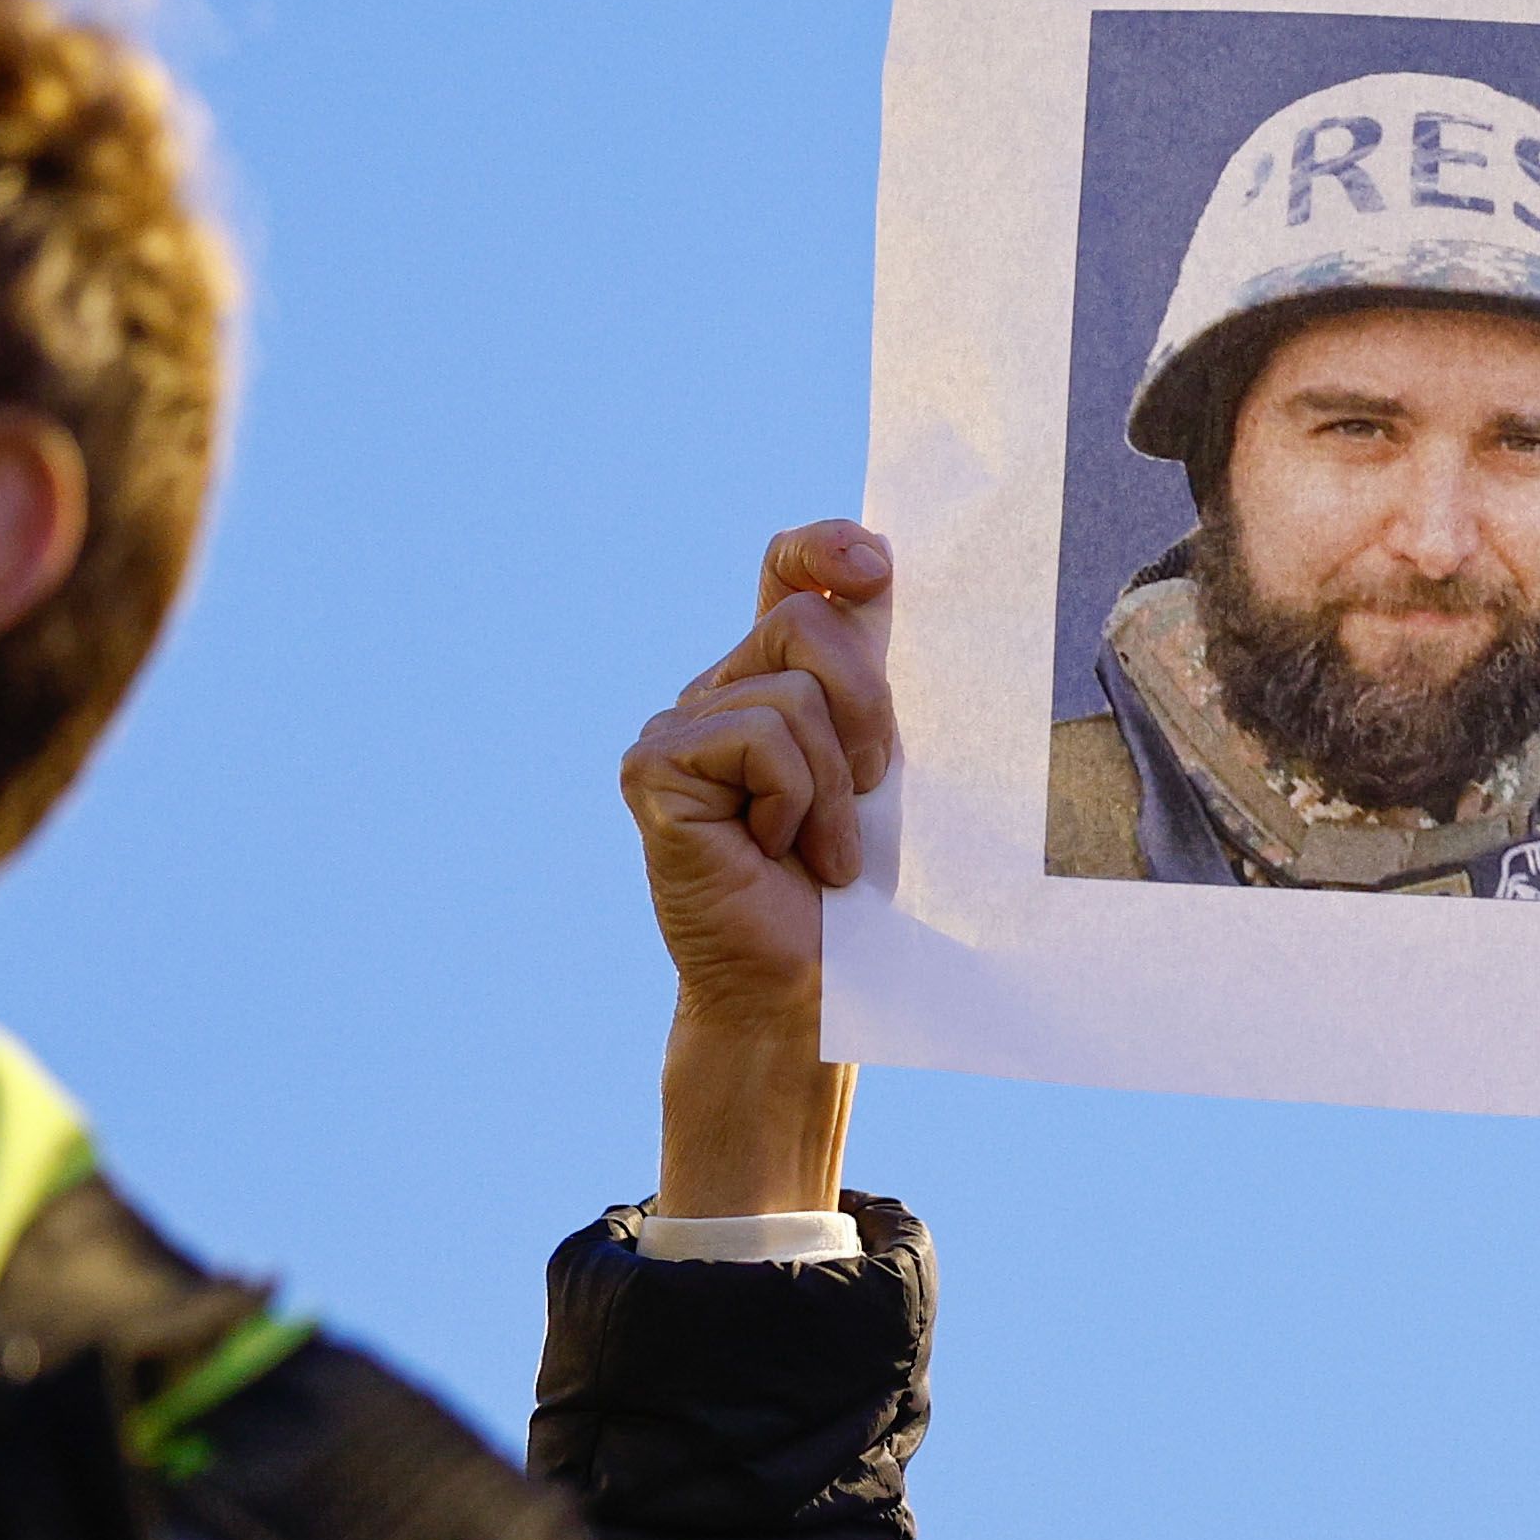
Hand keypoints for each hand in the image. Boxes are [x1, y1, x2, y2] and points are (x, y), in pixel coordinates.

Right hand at [618, 517, 889, 1215]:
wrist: (807, 992)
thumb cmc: (854, 897)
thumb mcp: (882, 774)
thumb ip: (876, 681)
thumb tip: (885, 573)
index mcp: (774, 686)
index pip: (787, 573)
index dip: (821, 547)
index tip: (873, 564)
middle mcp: (716, 693)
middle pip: (805, 624)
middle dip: (866, 711)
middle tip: (866, 796)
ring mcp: (676, 729)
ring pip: (789, 691)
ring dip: (832, 785)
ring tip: (821, 851)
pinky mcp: (655, 768)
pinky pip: (758, 737)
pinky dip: (794, 801)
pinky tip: (776, 854)